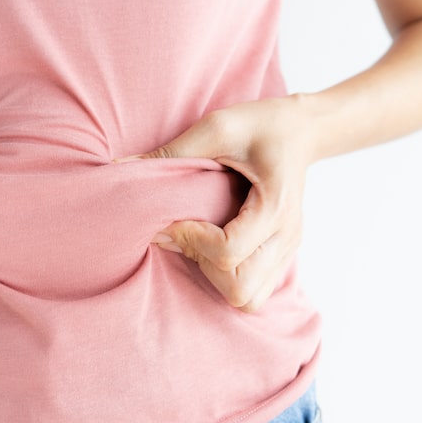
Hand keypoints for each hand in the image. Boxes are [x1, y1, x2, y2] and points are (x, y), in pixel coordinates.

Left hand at [134, 97, 314, 311]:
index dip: (192, 240)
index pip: (228, 252)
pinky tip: (213, 245)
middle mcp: (286, 237)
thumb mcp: (216, 127)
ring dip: (216, 277)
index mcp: (274, 207)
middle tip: (188, 233)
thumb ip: (171, 151)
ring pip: (248, 298)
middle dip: (203, 265)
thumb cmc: (262, 124)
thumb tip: (119, 166)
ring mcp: (286, 250)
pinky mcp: (280, 255)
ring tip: (200, 242)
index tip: (177, 218)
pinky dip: (228, 278)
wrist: (302, 130)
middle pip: (240, 289)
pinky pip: (254, 290)